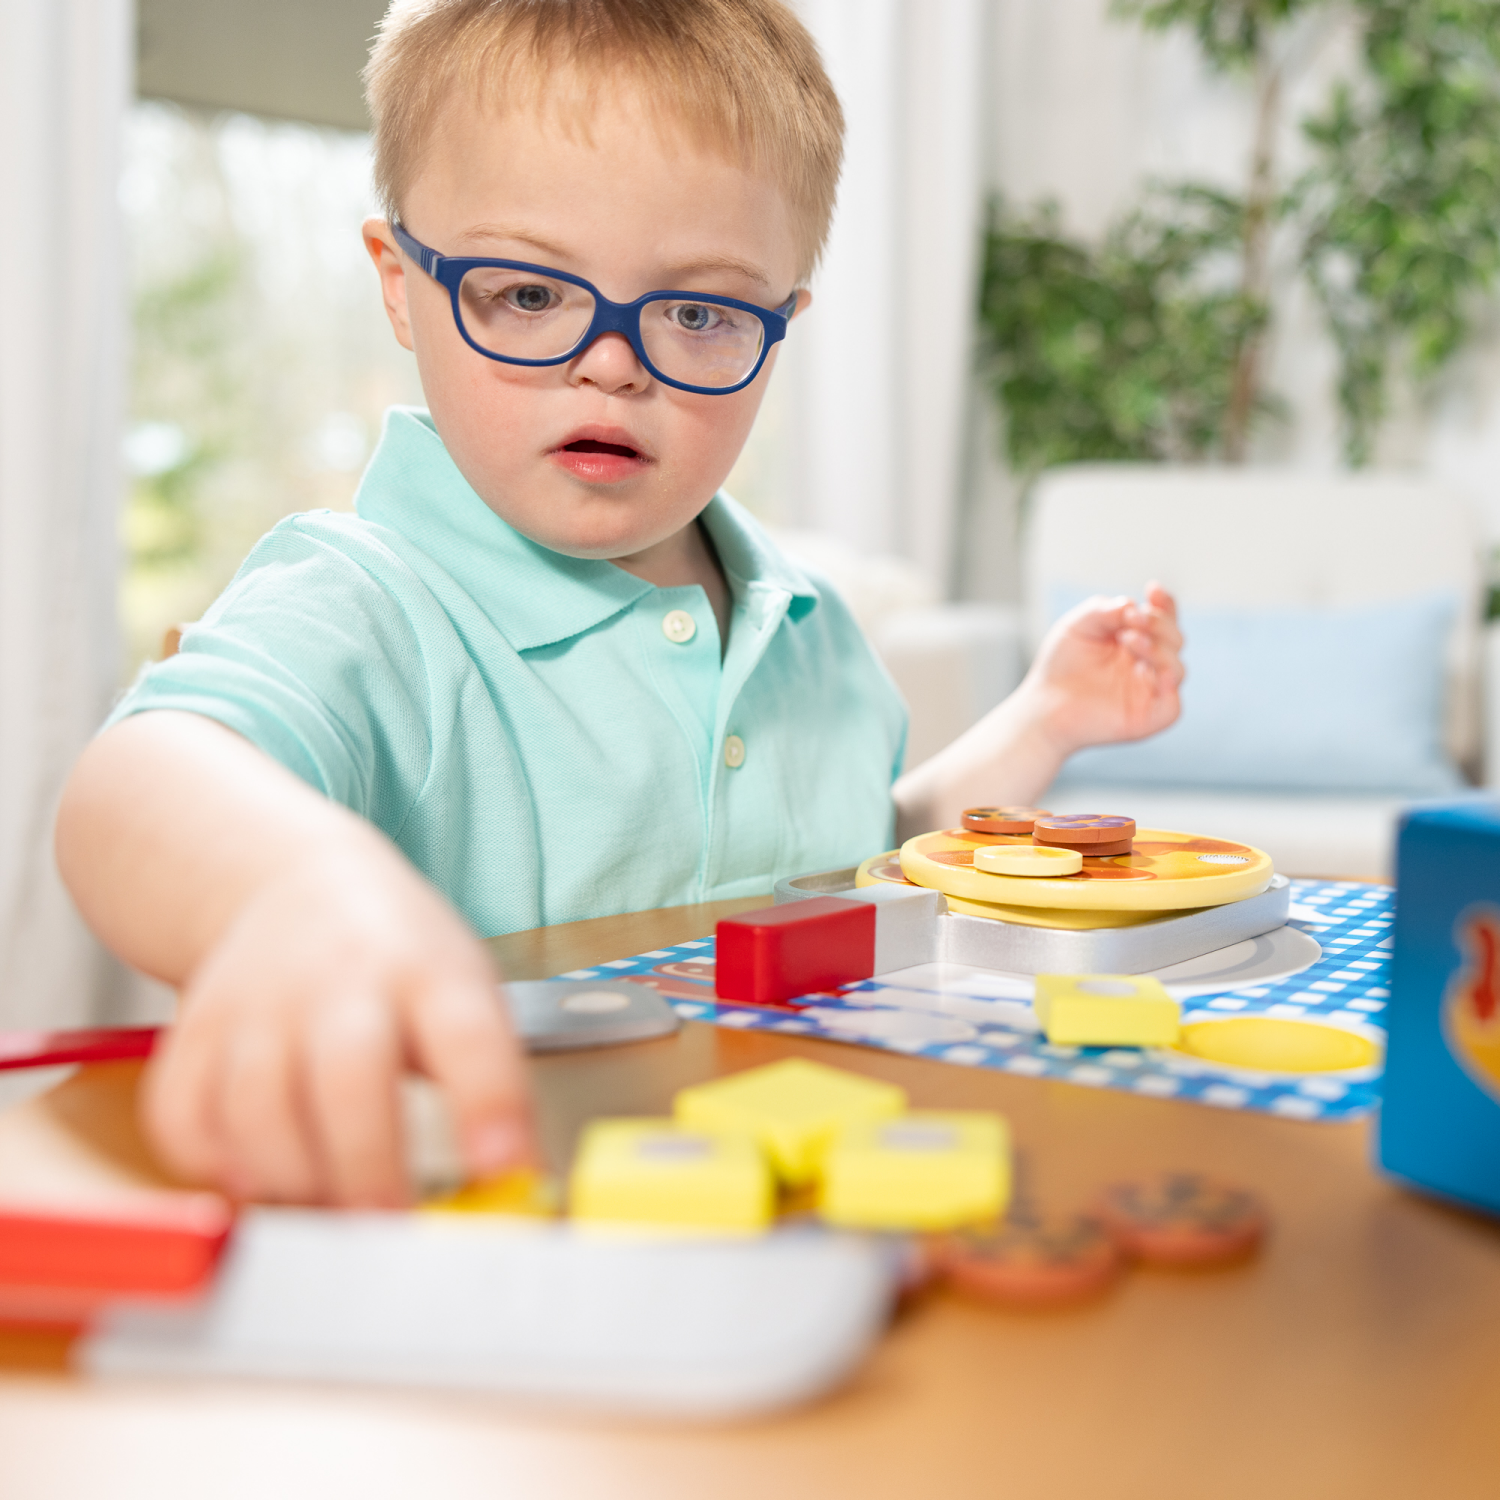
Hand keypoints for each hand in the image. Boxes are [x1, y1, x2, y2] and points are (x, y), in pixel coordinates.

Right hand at [142, 844, 532, 1207]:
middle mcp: (342, 979)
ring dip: (293, 1180)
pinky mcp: (196, 1030)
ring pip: (256, 1108)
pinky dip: (214, 1165)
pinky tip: (257, 1175)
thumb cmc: (397, 957)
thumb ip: (487, 1085)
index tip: (504, 1167)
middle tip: (389, 1227)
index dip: (488, 1105)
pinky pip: (185, 1115)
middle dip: (369, 1167)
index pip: (468, 1035)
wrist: (294, 884)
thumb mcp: (463, 990)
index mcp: (429, 971)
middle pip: (348, 1075)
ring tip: (327, 1212)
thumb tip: (514, 1189)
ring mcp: (260, 1001)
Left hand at [1022, 582, 1184, 758]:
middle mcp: (1149, 665)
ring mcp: (1151, 692)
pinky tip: (1147, 670)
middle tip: (1131, 619)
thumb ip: (1104, 610)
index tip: (1153, 589)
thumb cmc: (1061, 665)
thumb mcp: (1078, 626)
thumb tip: (1131, 605)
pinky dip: (1166, 684)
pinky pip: (1172, 705)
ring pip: (1177, 668)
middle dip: (1158, 623)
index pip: (1164, 619)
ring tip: (1128, 638)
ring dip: (1158, 649)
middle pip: (1175, 639)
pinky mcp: (1149, 718)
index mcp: (1138, 640)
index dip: (1165, 604)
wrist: (1044, 704)